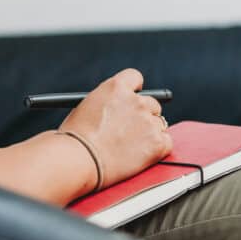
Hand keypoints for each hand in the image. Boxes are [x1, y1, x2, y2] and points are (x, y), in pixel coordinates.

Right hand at [58, 68, 172, 188]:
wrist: (78, 160)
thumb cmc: (74, 139)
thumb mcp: (85, 108)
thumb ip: (105, 104)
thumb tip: (114, 110)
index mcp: (116, 88)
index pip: (135, 78)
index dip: (135, 89)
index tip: (134, 97)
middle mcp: (136, 101)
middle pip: (152, 104)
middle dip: (143, 116)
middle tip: (132, 131)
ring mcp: (148, 121)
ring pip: (159, 124)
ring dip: (149, 134)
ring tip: (129, 148)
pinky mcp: (157, 143)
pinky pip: (166, 142)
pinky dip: (157, 149)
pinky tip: (140, 156)